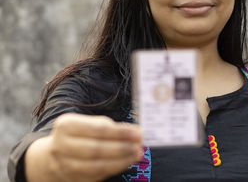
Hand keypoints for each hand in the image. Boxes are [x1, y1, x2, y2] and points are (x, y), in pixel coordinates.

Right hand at [25, 113, 141, 181]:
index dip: (120, 132)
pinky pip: (97, 176)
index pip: (98, 129)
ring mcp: (65, 165)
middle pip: (96, 149)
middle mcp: (61, 145)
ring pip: (97, 166)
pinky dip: (115, 168)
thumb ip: (112, 127)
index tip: (138, 133)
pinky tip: (127, 162)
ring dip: (121, 161)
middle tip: (139, 146)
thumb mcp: (90, 124)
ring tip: (136, 154)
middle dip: (122, 148)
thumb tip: (136, 132)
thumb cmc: (81, 134)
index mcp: (66, 125)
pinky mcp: (73, 178)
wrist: (55, 154)